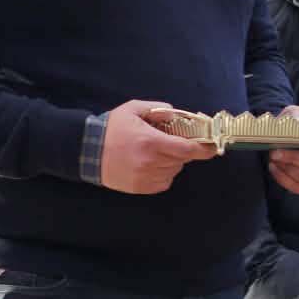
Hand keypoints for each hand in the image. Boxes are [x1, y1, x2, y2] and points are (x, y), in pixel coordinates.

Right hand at [100, 100, 218, 193]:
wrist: (86, 150)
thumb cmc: (111, 128)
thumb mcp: (133, 109)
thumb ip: (158, 109)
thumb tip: (179, 114)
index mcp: (151, 142)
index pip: (187, 149)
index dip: (204, 149)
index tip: (212, 147)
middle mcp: (150, 162)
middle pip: (182, 160)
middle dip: (181, 151)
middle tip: (168, 142)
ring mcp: (145, 177)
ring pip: (174, 171)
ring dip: (171, 162)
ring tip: (154, 153)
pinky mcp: (140, 188)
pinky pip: (164, 182)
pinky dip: (163, 173)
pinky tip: (150, 165)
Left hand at [268, 106, 298, 194]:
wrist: (280, 136)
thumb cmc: (293, 124)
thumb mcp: (295, 113)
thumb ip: (297, 115)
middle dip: (296, 158)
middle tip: (275, 151)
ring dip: (287, 168)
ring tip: (273, 157)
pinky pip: (297, 187)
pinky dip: (282, 178)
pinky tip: (274, 166)